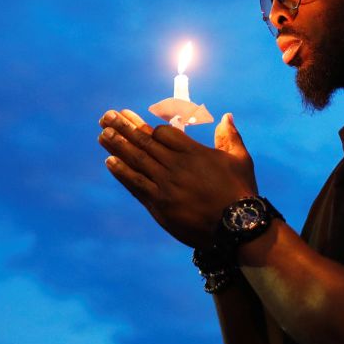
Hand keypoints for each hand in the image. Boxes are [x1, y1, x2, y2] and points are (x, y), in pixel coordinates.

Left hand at [98, 109, 257, 247]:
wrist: (236, 227)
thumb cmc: (241, 192)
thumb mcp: (240, 160)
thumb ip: (230, 136)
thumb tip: (226, 116)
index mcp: (194, 152)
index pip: (164, 133)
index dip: (148, 126)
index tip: (133, 118)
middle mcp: (176, 165)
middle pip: (145, 142)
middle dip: (124, 127)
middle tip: (107, 115)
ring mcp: (166, 185)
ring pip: (136, 160)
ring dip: (117, 145)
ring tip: (102, 133)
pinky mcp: (160, 205)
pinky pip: (136, 184)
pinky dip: (122, 172)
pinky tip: (110, 162)